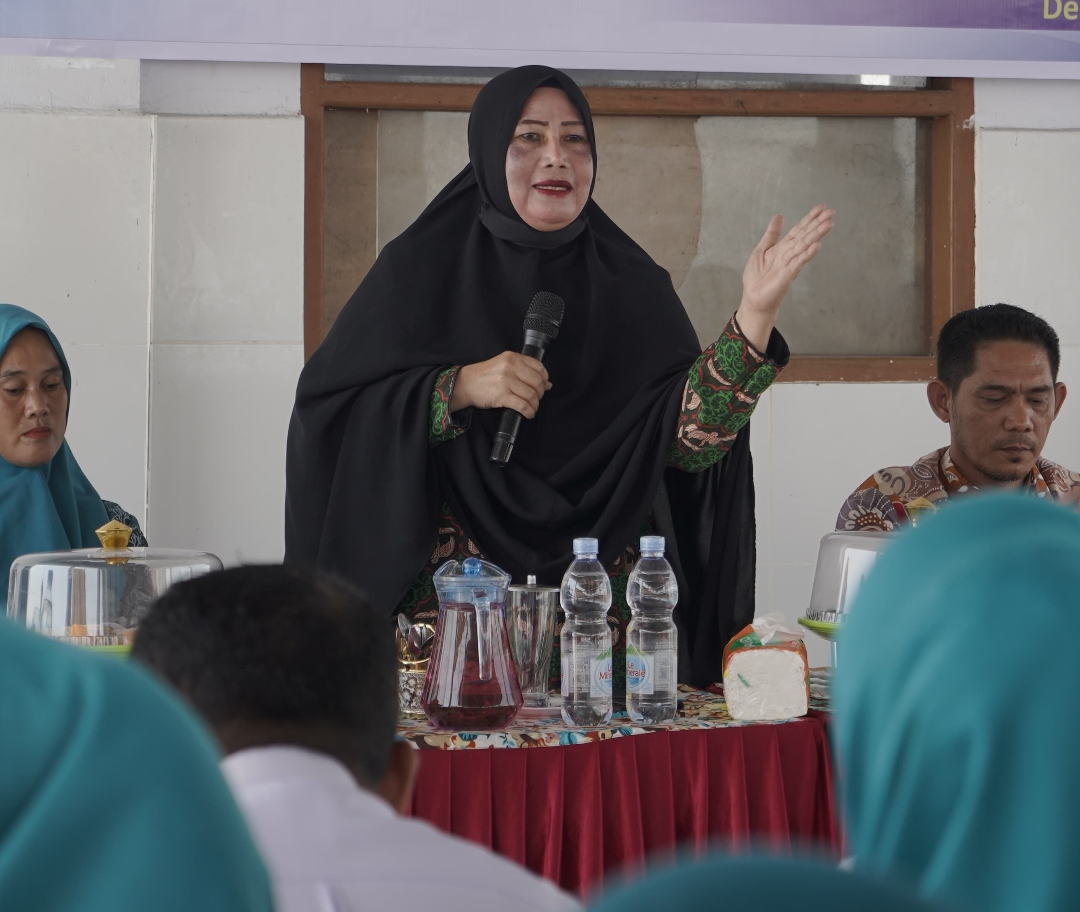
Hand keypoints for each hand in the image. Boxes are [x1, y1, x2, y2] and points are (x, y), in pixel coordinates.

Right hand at [451, 352, 551, 416]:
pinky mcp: (501, 395)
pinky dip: (528, 412)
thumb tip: (548, 384)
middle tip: (536, 399)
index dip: (544, 379)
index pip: (539, 367)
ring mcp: (506, 381)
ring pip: (531, 395)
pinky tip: (528, 414)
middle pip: (537, 382)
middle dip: (540, 394)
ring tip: (532, 408)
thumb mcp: (504, 366)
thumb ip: (524, 371)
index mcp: (512, 357)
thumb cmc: (484, 375)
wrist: (465, 384)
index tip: (544, 386)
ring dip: (535, 405)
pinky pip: (522, 405)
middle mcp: (510, 367)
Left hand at [735, 204, 833, 351]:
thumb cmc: (757, 277)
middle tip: (831, 212)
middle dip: (818, 224)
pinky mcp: (787, 275)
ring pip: (805, 246)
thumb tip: (779, 216)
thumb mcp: (761, 250)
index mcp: (783, 247)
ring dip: (816, 235)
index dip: (810, 218)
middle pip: (805, 236)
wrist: (753, 298)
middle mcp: (789, 254)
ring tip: (829, 224)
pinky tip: (816, 245)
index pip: (799, 230)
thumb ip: (772, 234)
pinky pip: (798, 262)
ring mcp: (790, 264)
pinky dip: (807, 254)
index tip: (822, 207)